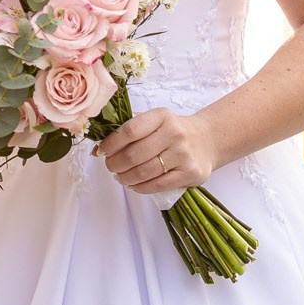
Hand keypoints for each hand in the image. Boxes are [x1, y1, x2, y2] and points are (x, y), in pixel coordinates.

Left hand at [93, 108, 219, 194]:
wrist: (207, 140)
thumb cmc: (173, 131)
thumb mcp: (153, 122)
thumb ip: (127, 131)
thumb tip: (96, 149)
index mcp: (161, 116)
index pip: (129, 130)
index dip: (111, 143)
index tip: (102, 150)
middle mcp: (174, 134)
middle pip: (134, 155)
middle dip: (115, 164)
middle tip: (110, 166)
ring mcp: (183, 155)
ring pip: (144, 172)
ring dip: (125, 177)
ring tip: (120, 177)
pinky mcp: (190, 173)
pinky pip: (158, 185)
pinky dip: (140, 187)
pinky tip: (134, 184)